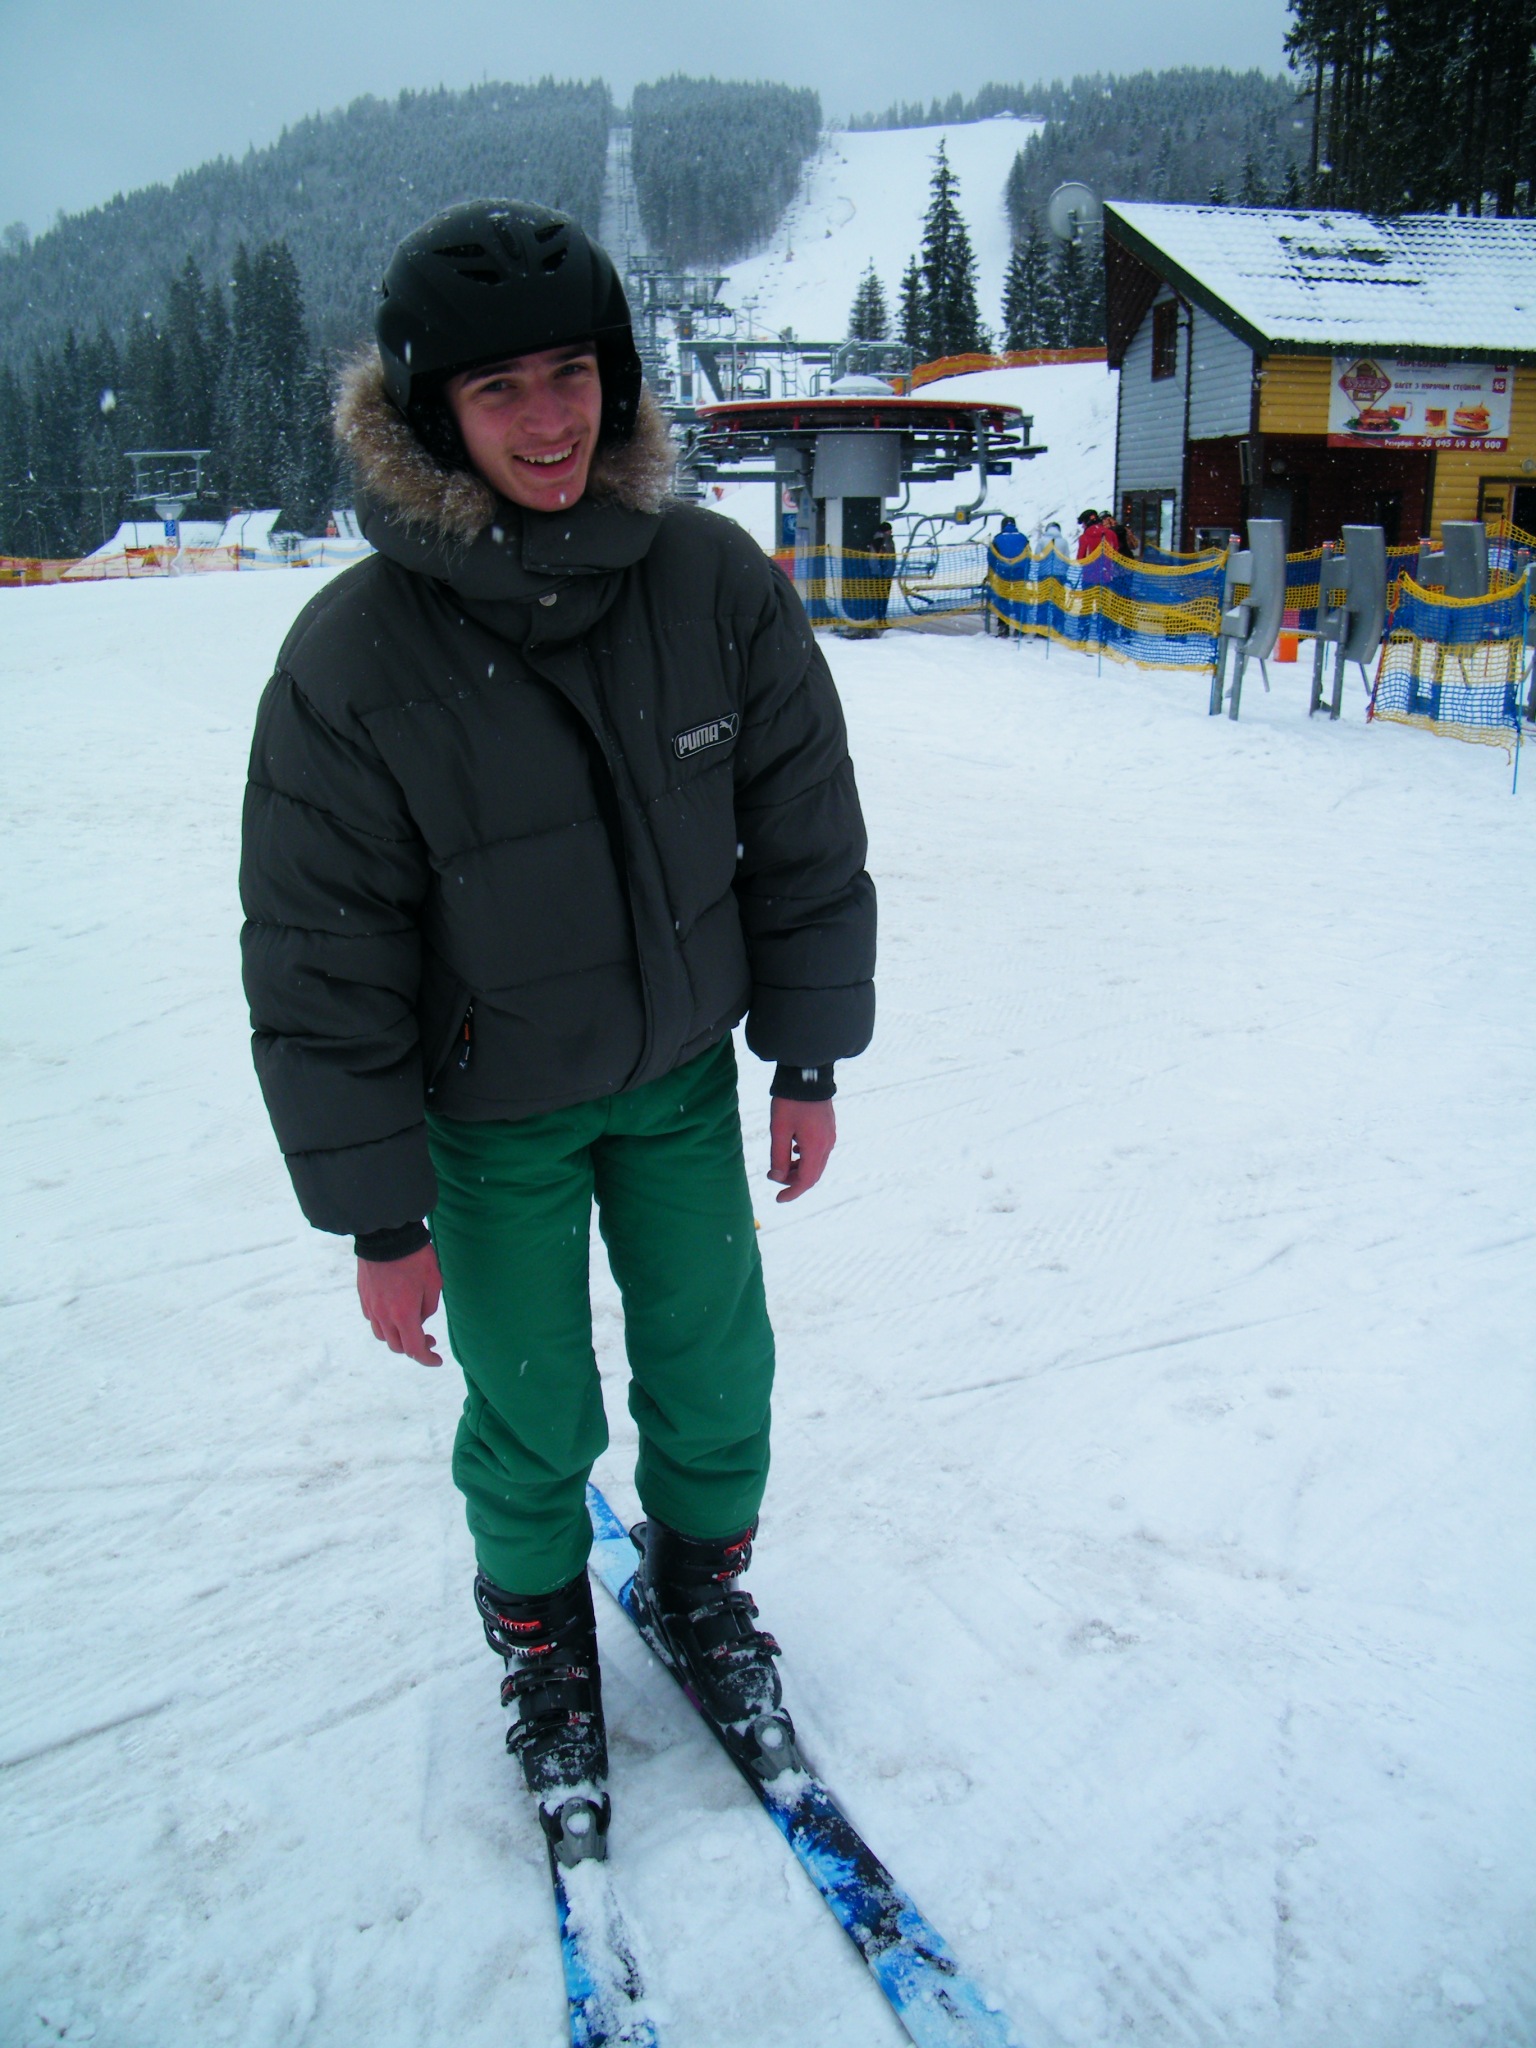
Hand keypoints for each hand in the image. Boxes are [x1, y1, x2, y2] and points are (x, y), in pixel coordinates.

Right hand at [357, 1243, 443, 1365]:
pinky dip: (385, 1323)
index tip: (437, 1360)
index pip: (414, 1349)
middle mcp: (383, 1315)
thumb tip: (419, 1319)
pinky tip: (395, 1312)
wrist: (386, 1235)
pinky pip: (373, 1319)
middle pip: (397, 1346)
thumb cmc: (415, 1257)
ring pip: (382, 1335)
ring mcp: (371, 1306)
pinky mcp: (363, 1296)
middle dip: (414, 1348)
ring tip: (411, 1326)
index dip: (427, 1359)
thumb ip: (428, 1308)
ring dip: (398, 1337)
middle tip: (429, 1339)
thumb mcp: (434, 1282)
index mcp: (403, 1315)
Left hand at [767, 1097, 836, 1202]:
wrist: (807, 1076)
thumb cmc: (790, 1102)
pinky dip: (805, 1158)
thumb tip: (778, 1177)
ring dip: (799, 1169)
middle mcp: (827, 1144)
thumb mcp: (779, 1130)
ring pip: (816, 1163)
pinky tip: (793, 1150)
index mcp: (815, 1147)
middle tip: (774, 1178)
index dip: (792, 1192)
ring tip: (781, 1165)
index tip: (778, 1199)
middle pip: (812, 1174)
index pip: (806, 1180)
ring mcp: (830, 1136)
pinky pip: (819, 1151)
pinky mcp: (828, 1128)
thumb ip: (778, 1156)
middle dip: (794, 1181)